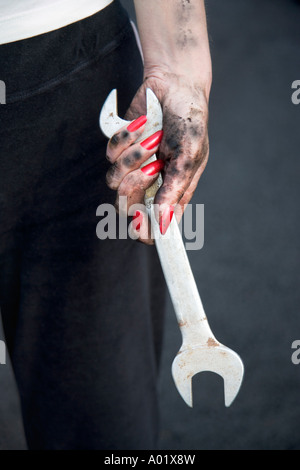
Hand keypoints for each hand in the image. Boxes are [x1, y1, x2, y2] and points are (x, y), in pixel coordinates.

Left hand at [105, 73, 208, 244]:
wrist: (174, 85)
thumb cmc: (189, 121)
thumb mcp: (189, 156)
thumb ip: (175, 190)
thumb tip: (163, 222)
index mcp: (173, 192)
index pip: (155, 226)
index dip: (145, 231)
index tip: (140, 224)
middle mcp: (151, 184)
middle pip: (126, 207)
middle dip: (135, 186)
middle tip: (152, 167)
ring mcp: (134, 167)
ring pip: (114, 181)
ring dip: (133, 157)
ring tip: (152, 139)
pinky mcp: (120, 149)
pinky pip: (110, 155)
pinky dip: (125, 138)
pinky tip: (142, 124)